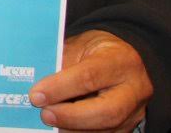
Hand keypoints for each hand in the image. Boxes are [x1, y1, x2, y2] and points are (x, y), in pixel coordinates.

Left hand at [29, 30, 152, 131]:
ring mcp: (135, 112)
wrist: (125, 59)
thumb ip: (63, 63)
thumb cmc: (99, 51)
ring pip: (106, 130)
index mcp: (121, 61)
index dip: (60, 88)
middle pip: (106, 112)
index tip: (36, 95)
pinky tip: (62, 128)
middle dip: (70, 116)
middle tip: (44, 114)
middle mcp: (134, 89)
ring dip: (73, 129)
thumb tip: (37, 86)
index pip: (89, 76)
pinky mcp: (128, 127)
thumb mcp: (81, 45)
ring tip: (49, 122)